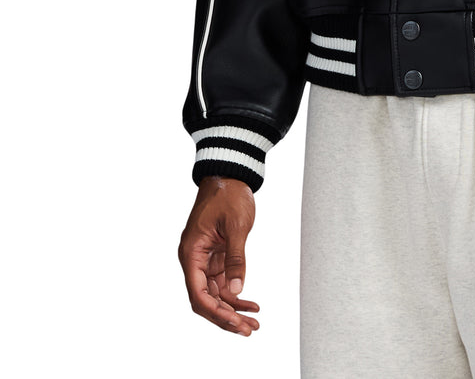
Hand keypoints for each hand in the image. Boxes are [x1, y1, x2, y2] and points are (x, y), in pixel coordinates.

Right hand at [178, 176, 260, 335]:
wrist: (230, 176)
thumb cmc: (229, 195)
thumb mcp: (237, 226)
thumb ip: (236, 258)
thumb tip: (237, 289)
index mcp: (191, 253)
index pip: (198, 293)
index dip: (216, 312)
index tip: (235, 323)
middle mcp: (194, 259)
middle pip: (206, 299)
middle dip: (226, 317)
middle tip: (248, 330)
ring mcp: (204, 259)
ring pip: (215, 294)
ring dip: (233, 309)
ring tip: (253, 323)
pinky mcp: (215, 256)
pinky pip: (223, 282)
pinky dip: (236, 294)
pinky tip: (251, 304)